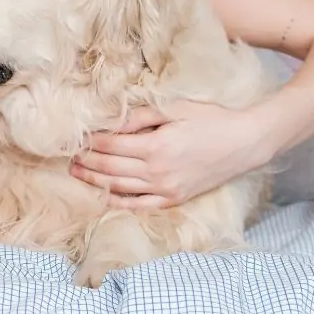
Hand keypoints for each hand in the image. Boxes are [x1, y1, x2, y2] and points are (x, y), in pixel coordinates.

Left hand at [69, 100, 272, 208]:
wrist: (245, 143)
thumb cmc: (211, 120)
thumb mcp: (175, 109)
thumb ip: (140, 117)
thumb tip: (111, 122)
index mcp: (155, 146)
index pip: (110, 146)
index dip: (90, 142)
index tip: (75, 138)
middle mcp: (157, 171)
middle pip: (109, 168)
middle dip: (86, 162)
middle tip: (68, 157)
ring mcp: (166, 189)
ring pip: (119, 187)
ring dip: (94, 181)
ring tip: (76, 174)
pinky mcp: (174, 198)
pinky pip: (139, 205)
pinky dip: (118, 201)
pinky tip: (103, 196)